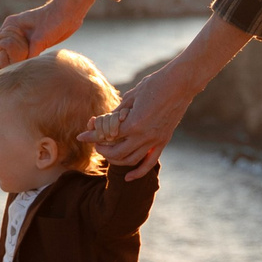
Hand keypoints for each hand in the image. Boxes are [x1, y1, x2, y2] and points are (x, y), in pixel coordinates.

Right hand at [0, 0, 97, 71]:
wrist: (70, 13)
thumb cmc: (54, 20)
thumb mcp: (40, 38)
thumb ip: (31, 54)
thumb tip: (24, 70)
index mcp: (11, 26)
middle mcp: (14, 31)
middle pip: (0, 50)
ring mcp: (23, 36)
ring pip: (11, 54)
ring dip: (9, 64)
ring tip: (7, 79)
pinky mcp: (33, 42)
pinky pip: (22, 55)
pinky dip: (20, 63)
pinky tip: (20, 73)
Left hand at [79, 67, 196, 178]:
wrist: (181, 84)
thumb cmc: (155, 84)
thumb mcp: (132, 96)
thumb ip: (118, 112)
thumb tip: (105, 121)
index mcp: (134, 123)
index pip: (106, 135)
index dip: (91, 136)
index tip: (80, 136)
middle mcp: (144, 136)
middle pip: (116, 153)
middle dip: (102, 150)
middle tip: (96, 144)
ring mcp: (155, 140)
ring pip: (131, 161)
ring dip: (116, 160)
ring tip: (108, 153)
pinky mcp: (163, 141)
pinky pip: (149, 162)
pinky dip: (138, 173)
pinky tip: (127, 177)